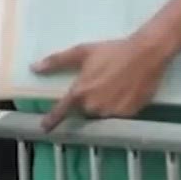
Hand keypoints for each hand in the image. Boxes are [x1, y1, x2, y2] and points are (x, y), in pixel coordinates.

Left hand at [34, 36, 174, 128]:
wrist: (146, 53)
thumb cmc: (112, 51)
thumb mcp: (83, 52)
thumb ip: (57, 61)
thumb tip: (34, 68)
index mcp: (79, 93)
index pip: (61, 111)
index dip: (52, 120)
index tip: (45, 128)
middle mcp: (93, 106)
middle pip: (85, 111)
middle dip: (89, 102)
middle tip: (101, 85)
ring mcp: (111, 112)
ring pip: (102, 114)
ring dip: (104, 105)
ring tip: (115, 87)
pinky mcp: (128, 114)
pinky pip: (119, 115)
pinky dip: (120, 107)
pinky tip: (126, 92)